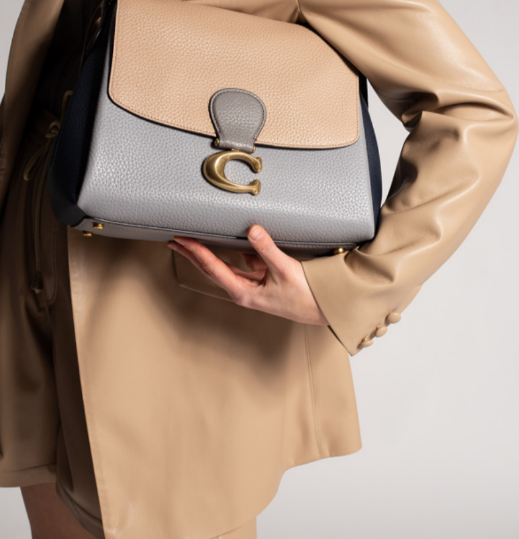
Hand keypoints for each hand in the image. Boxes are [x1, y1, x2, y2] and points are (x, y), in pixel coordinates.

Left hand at [167, 225, 328, 325]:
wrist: (324, 308)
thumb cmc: (305, 296)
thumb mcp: (285, 270)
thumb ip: (267, 249)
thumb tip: (251, 230)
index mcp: (244, 292)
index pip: (213, 268)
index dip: (196, 252)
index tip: (182, 240)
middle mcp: (244, 291)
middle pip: (211, 269)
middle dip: (192, 255)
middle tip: (174, 241)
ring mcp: (252, 287)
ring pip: (224, 267)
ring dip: (209, 254)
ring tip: (194, 241)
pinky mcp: (262, 282)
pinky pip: (243, 264)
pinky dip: (234, 253)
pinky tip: (234, 242)